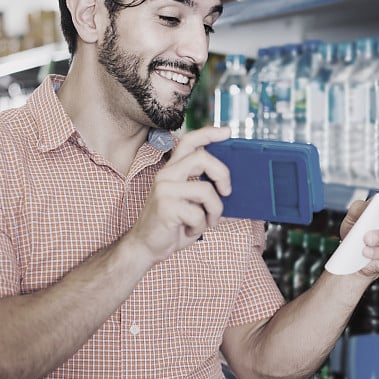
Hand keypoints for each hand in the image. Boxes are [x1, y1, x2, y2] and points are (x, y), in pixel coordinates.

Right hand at [128, 126, 231, 263]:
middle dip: (223, 175)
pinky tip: (190, 230)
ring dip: (214, 211)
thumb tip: (233, 190)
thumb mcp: (191, 204)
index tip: (227, 132)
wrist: (146, 247)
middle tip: (227, 192)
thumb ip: (206, 191)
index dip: (209, 133)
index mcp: (172, 170)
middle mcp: (166, 175)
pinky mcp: (166, 206)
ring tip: (207, 221)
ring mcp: (164, 189)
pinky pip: (198, 213)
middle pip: (202, 158)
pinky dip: (201, 226)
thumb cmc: (172, 225)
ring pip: (206, 190)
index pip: (189, 142)